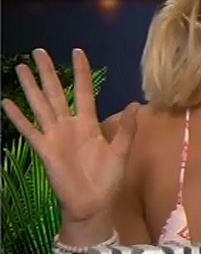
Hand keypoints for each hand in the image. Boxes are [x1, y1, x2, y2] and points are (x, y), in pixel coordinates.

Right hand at [1, 48, 137, 222]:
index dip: (80, 72)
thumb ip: (127, 129)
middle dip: (47, 72)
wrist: (93, 203)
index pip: (83, 91)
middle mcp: (69, 125)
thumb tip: (134, 104)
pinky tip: (7, 102)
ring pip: (40, 105)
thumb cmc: (108, 178)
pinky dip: (18, 117)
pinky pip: (29, 130)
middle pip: (56, 92)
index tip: (77, 52)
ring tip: (20, 68)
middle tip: (38, 51)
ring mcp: (55, 136)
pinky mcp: (45, 149)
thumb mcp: (121, 151)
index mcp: (89, 123)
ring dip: (30, 87)